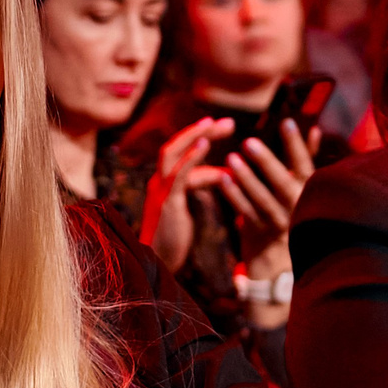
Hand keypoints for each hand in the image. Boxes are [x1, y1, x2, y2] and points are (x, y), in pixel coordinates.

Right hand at [141, 115, 231, 273]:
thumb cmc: (173, 238)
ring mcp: (159, 190)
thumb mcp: (189, 204)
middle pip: (174, 145)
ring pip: (171, 152)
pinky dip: (191, 156)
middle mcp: (158, 181)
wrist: (157, 264)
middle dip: (200, 130)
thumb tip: (224, 170)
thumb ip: (201, 184)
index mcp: (163, 182)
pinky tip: (205, 144)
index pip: (181, 153)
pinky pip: (177, 173)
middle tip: (229, 122)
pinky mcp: (166, 202)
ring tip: (214, 124)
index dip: (203, 139)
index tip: (225, 128)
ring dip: (194, 136)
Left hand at [219, 119, 318, 265]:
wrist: (278, 259)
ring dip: (246, 178)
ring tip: (231, 157)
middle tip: (248, 141)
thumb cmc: (289, 212)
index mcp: (307, 191)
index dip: (296, 145)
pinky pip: (245, 212)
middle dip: (266, 161)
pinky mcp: (259, 233)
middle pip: (282, 182)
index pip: (304, 164)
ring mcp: (278, 221)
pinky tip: (222, 179)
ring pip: (262, 198)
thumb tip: (315, 129)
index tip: (286, 122)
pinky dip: (234, 195)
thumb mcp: (301, 187)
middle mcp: (296, 206)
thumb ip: (305, 159)